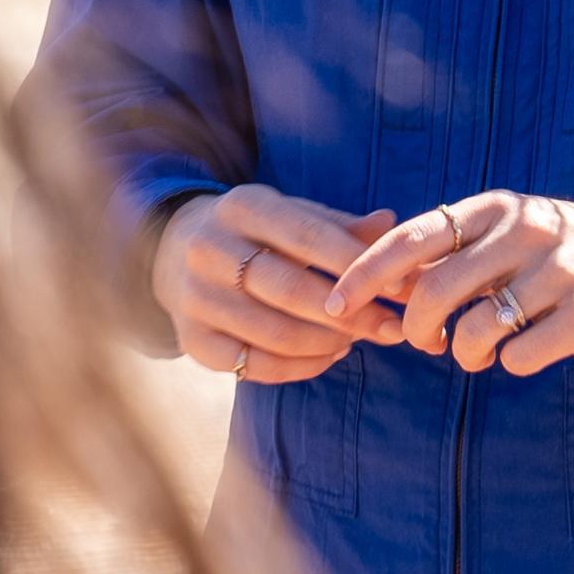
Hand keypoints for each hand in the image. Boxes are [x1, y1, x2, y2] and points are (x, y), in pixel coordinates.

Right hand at [153, 186, 397, 384]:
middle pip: (291, 290)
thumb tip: (390, 225)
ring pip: (275, 334)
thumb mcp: (290, 214)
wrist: (173, 250)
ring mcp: (195, 298)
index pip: (308, 236)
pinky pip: (254, 366)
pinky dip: (301, 367)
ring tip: (360, 338)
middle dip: (351, 314)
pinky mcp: (191, 340)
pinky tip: (329, 354)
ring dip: (329, 343)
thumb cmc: (254, 232)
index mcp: (241, 206)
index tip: (400, 286)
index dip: (356, 264)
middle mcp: (210, 249)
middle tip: (392, 328)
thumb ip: (339, 225)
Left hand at [324, 191, 573, 377]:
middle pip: (435, 290)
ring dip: (464, 353)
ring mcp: (561, 271)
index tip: (336, 303)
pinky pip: (521, 356)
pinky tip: (517, 354)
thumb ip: (446, 246)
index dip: (367, 273)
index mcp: (496, 207)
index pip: (413, 238)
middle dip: (416, 327)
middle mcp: (526, 231)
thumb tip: (367, 271)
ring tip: (474, 352)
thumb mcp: (503, 228)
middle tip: (425, 342)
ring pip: (476, 331)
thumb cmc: (552, 248)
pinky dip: (508, 364)